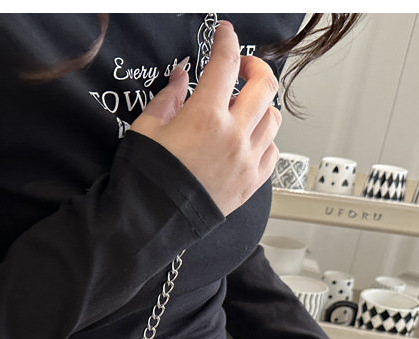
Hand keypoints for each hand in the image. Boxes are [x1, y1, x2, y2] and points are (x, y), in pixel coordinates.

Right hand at [130, 20, 281, 216]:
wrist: (151, 223)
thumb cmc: (146, 180)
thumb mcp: (146, 130)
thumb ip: (168, 99)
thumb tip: (182, 79)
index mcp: (205, 116)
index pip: (225, 64)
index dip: (226, 42)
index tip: (225, 35)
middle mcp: (233, 136)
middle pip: (264, 85)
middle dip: (254, 68)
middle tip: (241, 68)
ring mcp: (246, 161)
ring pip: (273, 119)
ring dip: (261, 106)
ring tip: (245, 108)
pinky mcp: (250, 184)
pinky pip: (272, 152)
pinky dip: (265, 141)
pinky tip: (248, 141)